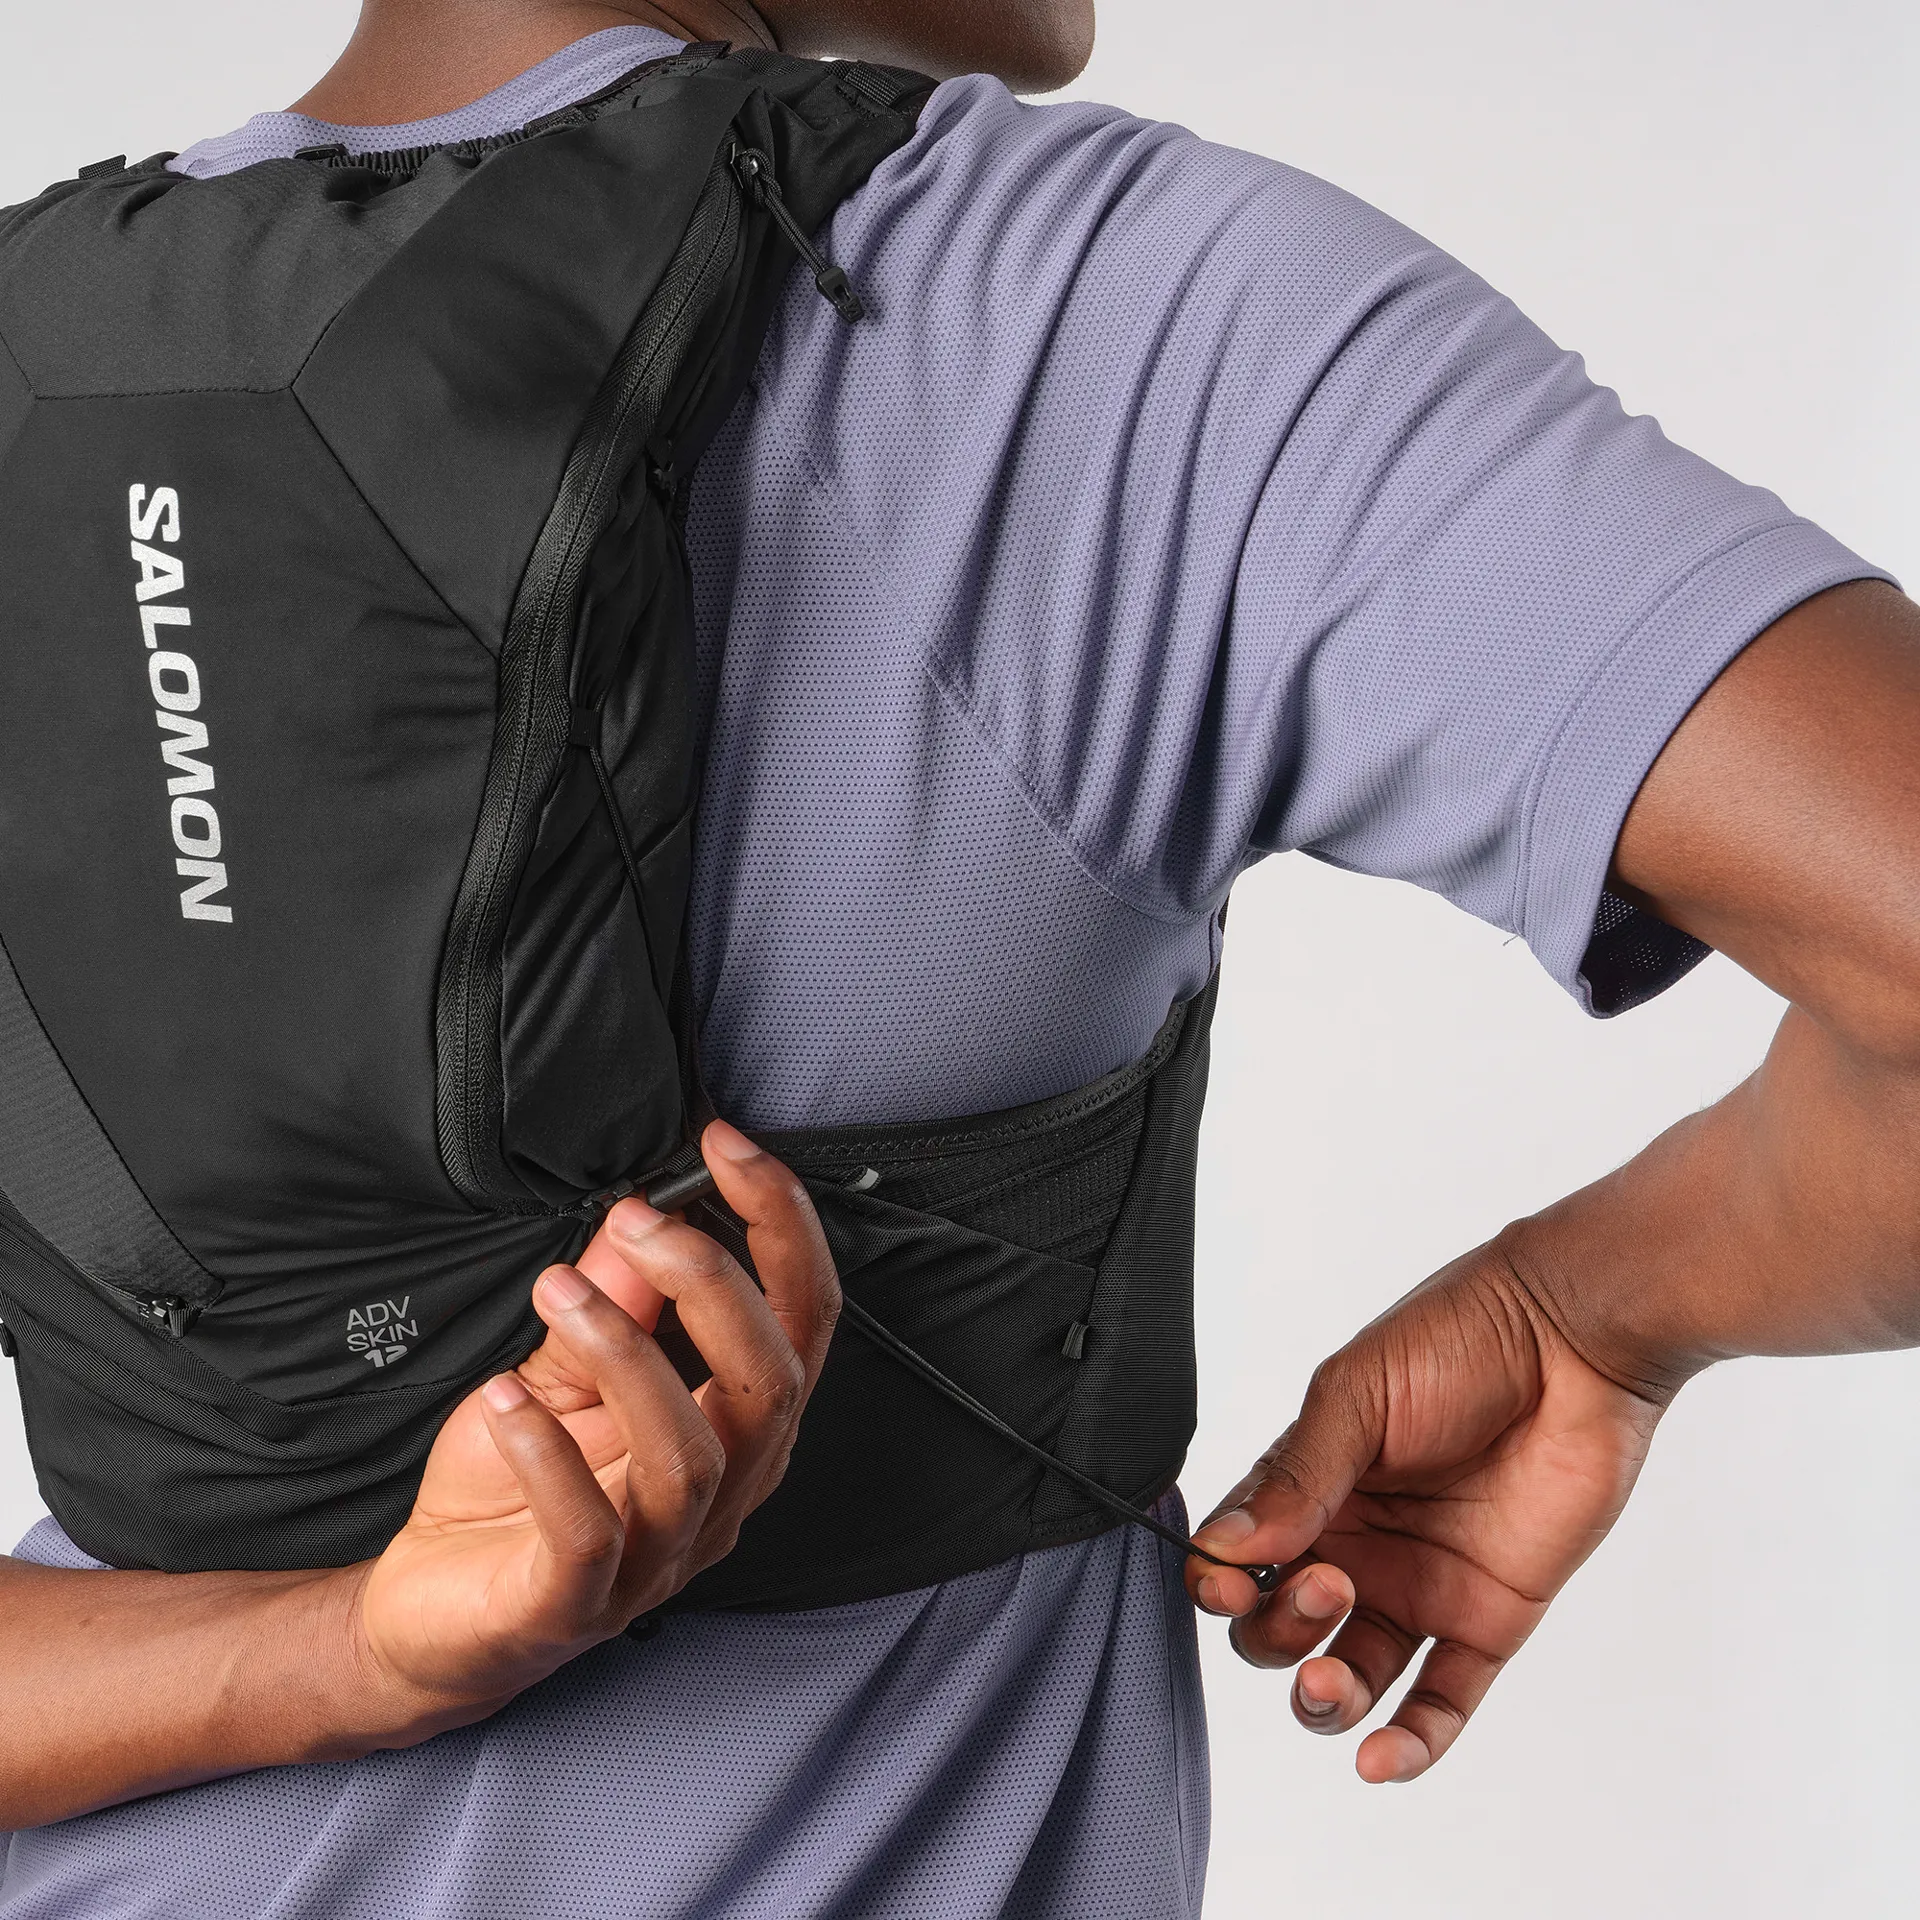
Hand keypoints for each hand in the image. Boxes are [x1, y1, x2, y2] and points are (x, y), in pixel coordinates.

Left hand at [348, 1119, 836, 1737]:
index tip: (724, 1146)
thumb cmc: (510, 1492)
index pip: (803, 1319)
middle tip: (636, 1218)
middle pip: (771, 1382)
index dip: (779, 1225)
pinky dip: (551, 1455)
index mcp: (738, 1428)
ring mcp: (657, 1557)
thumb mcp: (558, 1372)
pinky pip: (589, 1532)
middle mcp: (723, 1494)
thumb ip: (612, 1304)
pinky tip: (503, 1397)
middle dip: (713, 1281)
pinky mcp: (577, 1605)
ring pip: (689, 1454)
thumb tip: (641, 1215)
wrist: (431, 1618)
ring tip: (557, 1290)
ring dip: (624, 1353)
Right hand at [1186, 1242, 1662, 1782]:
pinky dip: (1407, 1744)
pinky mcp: (1486, 1620)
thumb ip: (1297, 1477)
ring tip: (1332, 1677)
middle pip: (1277, 1627)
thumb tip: (1222, 1548)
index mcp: (1309, 1486)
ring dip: (1324, 1696)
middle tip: (1324, 1583)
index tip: (1224, 1580)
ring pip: (1348, 1676)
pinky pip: (1440, 1703)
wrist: (1571, 1341)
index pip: (1235, 1555)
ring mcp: (1417, 1587)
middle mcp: (1354, 1544)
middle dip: (1277, 1628)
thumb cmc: (1456, 1342)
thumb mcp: (1355, 1396)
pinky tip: (1378, 1759)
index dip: (1218, 1581)